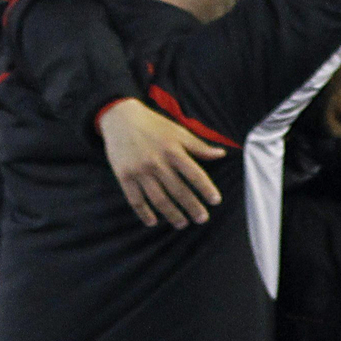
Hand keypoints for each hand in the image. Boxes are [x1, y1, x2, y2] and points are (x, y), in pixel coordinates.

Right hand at [98, 98, 225, 229]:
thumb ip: (198, 146)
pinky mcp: (123, 176)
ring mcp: (139, 170)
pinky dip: (144, 213)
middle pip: (178, 191)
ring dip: (172, 214)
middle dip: (192, 207)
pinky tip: (153, 222)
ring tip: (182, 223)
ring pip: (159, 199)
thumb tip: (221, 154)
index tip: (215, 201)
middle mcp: (156, 162)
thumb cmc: (153, 125)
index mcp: (172, 150)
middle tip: (202, 219)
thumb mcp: (177, 131)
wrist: (119, 117)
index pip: (194, 174)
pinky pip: (135, 200)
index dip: (206, 189)